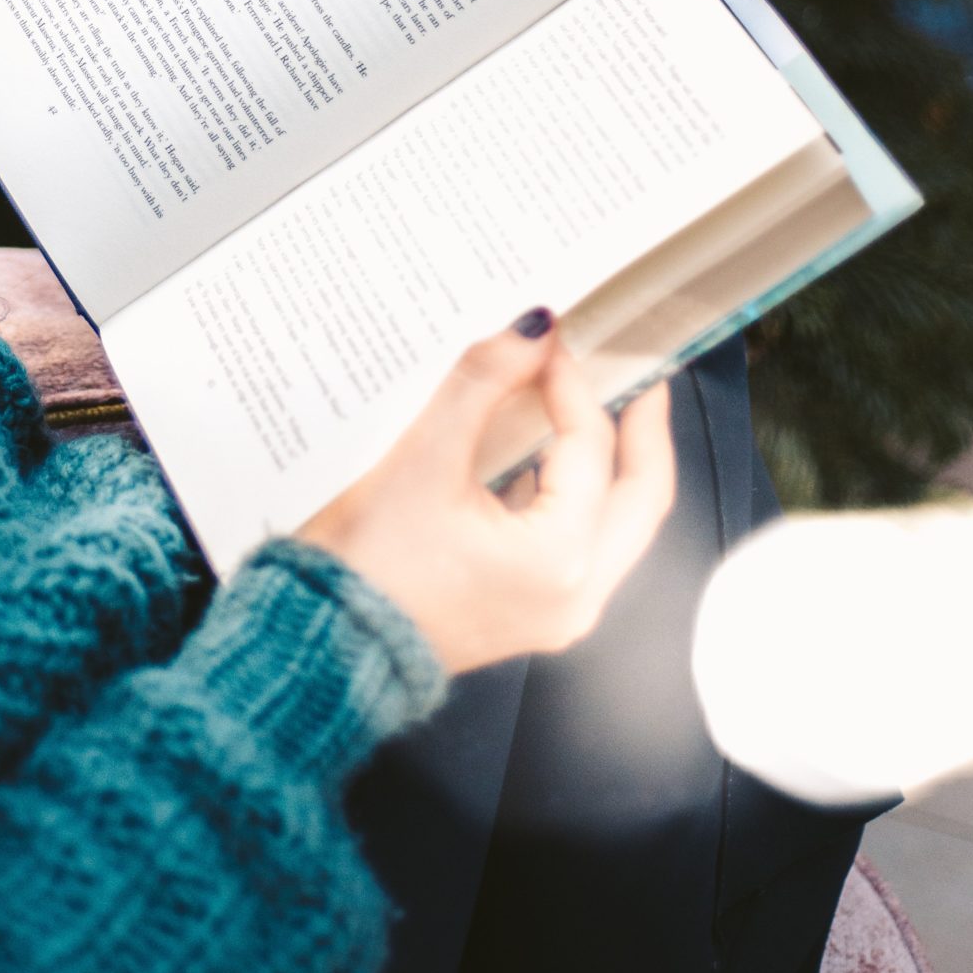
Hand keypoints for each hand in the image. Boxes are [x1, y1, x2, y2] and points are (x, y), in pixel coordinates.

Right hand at [297, 320, 674, 678]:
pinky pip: (581, 544)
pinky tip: (546, 457)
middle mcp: (576, 594)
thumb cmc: (370, 569)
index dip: (571, 382)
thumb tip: (530, 331)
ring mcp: (558, 611)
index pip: (590, 446)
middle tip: (640, 374)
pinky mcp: (531, 612)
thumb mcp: (426, 459)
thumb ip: (484, 383)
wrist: (328, 641)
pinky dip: (578, 495)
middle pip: (642, 496)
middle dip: (644, 430)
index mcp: (561, 559)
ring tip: (594, 407)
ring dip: (613, 464)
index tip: (547, 339)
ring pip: (619, 524)